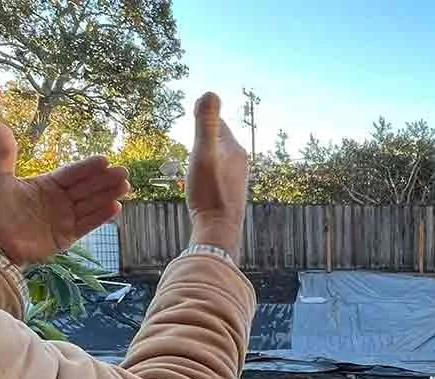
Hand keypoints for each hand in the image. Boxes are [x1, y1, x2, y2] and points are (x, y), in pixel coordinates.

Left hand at [0, 124, 130, 265]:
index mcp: (48, 184)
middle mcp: (60, 200)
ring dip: (108, 195)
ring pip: (91, 204)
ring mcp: (65, 218)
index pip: (72, 173)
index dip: (87, 167)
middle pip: (87, 187)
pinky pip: (87, 224)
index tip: (104, 159)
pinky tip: (115, 207)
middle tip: (123, 172)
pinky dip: (101, 217)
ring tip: (125, 186)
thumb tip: (0, 125)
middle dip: (105, 180)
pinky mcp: (68, 236)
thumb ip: (5, 154)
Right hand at [185, 92, 247, 256]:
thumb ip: (206, 124)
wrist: (219, 230)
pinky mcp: (230, 193)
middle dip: (207, 131)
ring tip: (196, 148)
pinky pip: (218, 172)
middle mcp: (239, 162)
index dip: (205, 115)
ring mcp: (236, 178)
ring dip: (208, 150)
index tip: (195, 106)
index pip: (218, 123)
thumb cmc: (209, 192)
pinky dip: (209, 167)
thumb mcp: (203, 153)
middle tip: (195, 120)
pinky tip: (203, 176)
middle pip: (220, 139)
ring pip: (220, 157)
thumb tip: (210, 92)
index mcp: (234, 149)